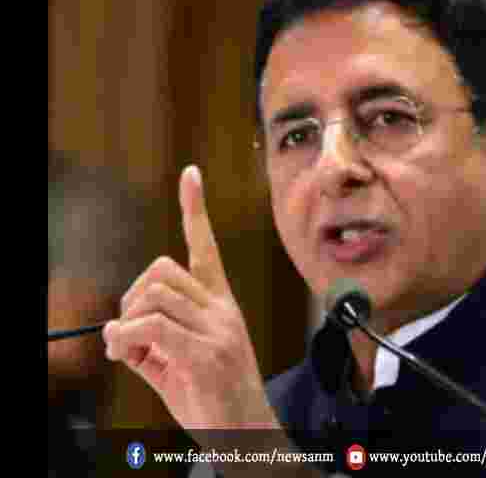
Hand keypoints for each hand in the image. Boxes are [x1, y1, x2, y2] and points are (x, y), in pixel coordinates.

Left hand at [104, 166, 279, 431]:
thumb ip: (153, 335)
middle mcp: (222, 309)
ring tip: (131, 352)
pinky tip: (127, 355)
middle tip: (129, 332)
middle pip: (160, 271)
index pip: (206, 248)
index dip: (194, 209)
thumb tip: (118, 326)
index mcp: (220, 303)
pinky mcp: (205, 354)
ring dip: (126, 323)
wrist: (245, 434)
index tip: (190, 174)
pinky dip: (127, 339)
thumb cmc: (212, 397)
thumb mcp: (180, 359)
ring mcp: (217, 329)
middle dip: (131, 297)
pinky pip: (151, 327)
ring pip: (152, 296)